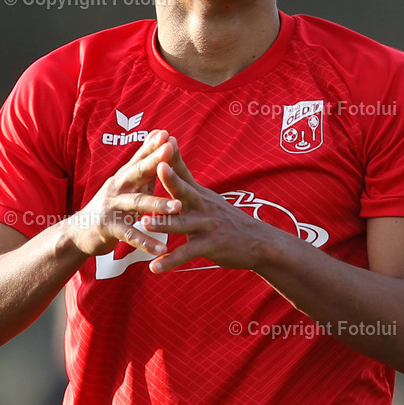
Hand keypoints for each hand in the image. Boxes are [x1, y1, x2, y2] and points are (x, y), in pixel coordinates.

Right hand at [67, 130, 182, 256]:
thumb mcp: (125, 185)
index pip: (139, 158)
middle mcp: (117, 188)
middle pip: (136, 172)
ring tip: (178, 206)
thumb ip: (141, 168)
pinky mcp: (109, 228)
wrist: (79, 231)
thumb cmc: (109, 206)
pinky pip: (130, 235)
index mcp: (124, 177)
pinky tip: (162, 248)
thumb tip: (156, 143)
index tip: (167, 133)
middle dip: (154, 161)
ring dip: (158, 205)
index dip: (152, 145)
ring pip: (136, 204)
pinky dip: (146, 242)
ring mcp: (112, 207)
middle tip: (170, 150)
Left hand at [141, 144, 275, 272]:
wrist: (259, 242)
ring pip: (182, 224)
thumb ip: (188, 185)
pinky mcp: (210, 246)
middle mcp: (203, 207)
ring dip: (162, 224)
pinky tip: (154, 267)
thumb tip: (171, 163)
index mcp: (199, 195)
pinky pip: (186, 254)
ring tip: (144, 223)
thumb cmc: (228, 220)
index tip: (164, 137)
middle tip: (157, 167)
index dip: (174, 155)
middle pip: (185, 191)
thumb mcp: (210, 199)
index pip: (184, 172)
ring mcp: (206, 226)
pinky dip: (169, 261)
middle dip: (171, 179)